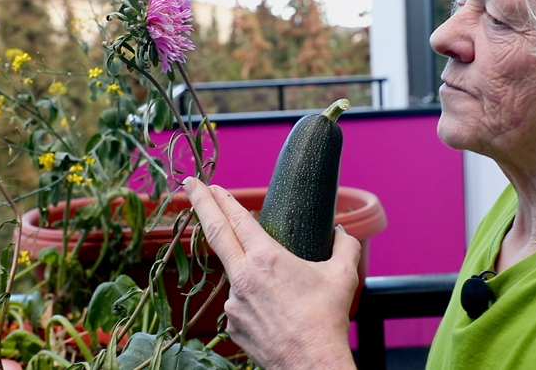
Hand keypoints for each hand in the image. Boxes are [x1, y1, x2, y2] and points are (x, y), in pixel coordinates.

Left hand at [184, 177, 360, 369]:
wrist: (311, 365)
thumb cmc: (326, 321)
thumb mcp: (343, 275)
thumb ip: (345, 246)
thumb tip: (341, 233)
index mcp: (266, 259)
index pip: (238, 219)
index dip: (223, 199)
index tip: (210, 184)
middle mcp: (243, 278)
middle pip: (215, 233)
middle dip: (201, 203)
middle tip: (190, 184)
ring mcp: (233, 303)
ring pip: (237, 275)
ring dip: (252, 274)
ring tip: (286, 295)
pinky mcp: (232, 325)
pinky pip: (241, 303)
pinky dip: (255, 301)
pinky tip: (278, 314)